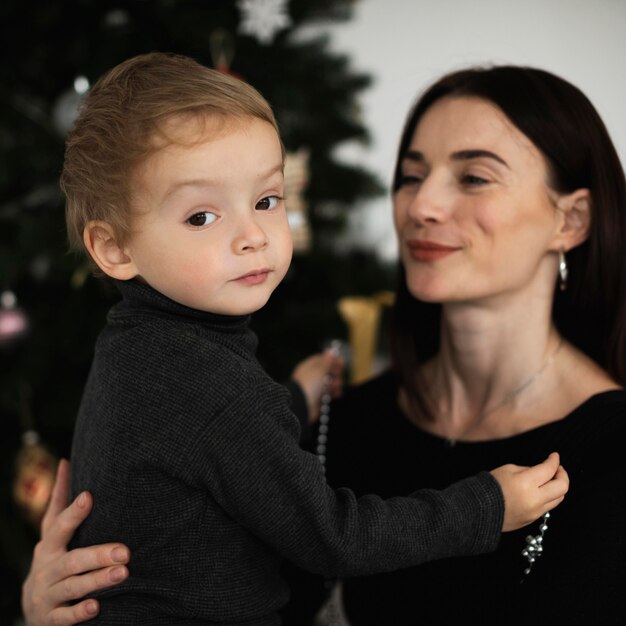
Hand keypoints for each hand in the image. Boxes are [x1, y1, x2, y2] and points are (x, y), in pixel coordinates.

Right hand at [22, 459, 130, 625]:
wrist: (34, 607)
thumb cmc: (53, 558)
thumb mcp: (53, 531)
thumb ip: (61, 499)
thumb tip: (66, 460)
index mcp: (49, 545)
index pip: (59, 526)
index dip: (72, 512)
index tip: (89, 495)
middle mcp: (47, 568)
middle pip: (72, 560)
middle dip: (98, 554)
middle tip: (126, 550)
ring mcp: (47, 594)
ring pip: (72, 586)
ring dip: (97, 580)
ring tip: (123, 573)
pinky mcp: (50, 619)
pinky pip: (64, 617)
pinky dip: (79, 612)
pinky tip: (96, 606)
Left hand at [290, 349, 343, 422]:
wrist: (302, 404)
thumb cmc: (309, 384)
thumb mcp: (319, 370)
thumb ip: (327, 361)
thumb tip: (330, 351)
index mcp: (308, 366)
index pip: (322, 359)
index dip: (332, 360)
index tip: (341, 362)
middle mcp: (311, 376)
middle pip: (327, 371)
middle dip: (335, 373)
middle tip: (338, 376)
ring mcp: (314, 388)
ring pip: (329, 383)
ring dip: (336, 383)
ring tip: (336, 386)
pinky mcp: (318, 398)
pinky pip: (328, 393)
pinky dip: (334, 393)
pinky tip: (337, 394)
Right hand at [490, 452, 568, 531]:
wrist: (478, 510)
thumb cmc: (490, 486)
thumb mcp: (508, 469)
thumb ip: (528, 470)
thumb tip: (542, 472)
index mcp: (526, 483)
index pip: (549, 470)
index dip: (554, 461)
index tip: (554, 456)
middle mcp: (534, 499)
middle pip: (562, 487)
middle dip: (563, 475)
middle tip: (558, 468)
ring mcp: (535, 512)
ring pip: (559, 499)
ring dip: (558, 487)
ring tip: (551, 479)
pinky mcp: (533, 520)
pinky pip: (548, 506)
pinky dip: (549, 496)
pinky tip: (542, 490)